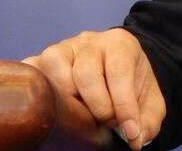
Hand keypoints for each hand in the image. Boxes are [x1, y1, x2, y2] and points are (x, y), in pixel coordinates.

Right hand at [23, 28, 165, 149]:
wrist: (120, 71)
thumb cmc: (133, 86)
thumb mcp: (150, 104)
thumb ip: (146, 121)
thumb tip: (132, 139)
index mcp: (119, 44)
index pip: (119, 72)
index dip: (123, 106)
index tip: (130, 132)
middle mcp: (89, 42)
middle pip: (86, 73)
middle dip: (98, 107)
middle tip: (106, 123)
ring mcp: (63, 48)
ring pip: (55, 66)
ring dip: (66, 98)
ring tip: (80, 114)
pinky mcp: (43, 59)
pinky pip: (31, 66)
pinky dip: (35, 85)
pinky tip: (48, 105)